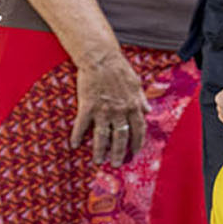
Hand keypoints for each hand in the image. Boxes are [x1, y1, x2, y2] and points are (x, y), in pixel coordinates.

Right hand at [71, 50, 148, 166]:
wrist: (101, 59)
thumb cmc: (120, 69)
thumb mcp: (137, 84)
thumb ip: (142, 99)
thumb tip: (149, 110)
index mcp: (133, 106)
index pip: (138, 129)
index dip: (137, 142)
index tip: (135, 152)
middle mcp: (120, 111)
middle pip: (121, 137)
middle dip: (119, 153)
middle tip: (116, 164)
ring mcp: (103, 110)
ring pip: (102, 135)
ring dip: (100, 150)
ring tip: (98, 161)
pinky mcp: (87, 106)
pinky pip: (82, 125)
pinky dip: (77, 136)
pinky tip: (73, 145)